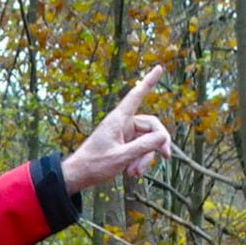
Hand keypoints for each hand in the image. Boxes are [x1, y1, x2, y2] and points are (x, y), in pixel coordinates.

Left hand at [61, 65, 173, 194]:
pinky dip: (139, 162)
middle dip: (157, 143)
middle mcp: (123, 124)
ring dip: (145, 159)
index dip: (148, 82)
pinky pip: (140, 150)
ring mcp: (124, 135)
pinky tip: (130, 174)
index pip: (136, 95)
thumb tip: (163, 137)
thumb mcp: (122, 157)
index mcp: (119, 119)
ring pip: (147, 142)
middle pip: (152, 126)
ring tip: (134, 173)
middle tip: (166, 157)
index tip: (158, 68)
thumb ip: (144, 147)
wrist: (79, 176)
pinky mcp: (124, 146)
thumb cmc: (95, 164)